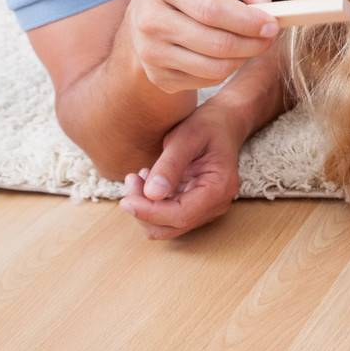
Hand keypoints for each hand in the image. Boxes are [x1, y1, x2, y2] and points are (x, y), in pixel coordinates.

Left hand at [118, 107, 243, 238]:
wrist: (224, 123)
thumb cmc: (207, 126)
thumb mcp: (187, 137)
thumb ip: (169, 165)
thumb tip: (152, 194)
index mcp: (219, 188)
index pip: (181, 215)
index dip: (150, 212)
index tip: (126, 199)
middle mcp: (217, 204)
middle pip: (172, 226)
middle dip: (144, 210)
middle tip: (132, 179)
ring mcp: (208, 209)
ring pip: (166, 227)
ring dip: (145, 209)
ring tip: (139, 178)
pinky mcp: (197, 207)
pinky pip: (168, 218)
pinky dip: (151, 205)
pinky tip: (148, 181)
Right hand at [125, 0, 278, 91]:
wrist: (158, 10)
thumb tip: (264, 2)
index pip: (211, 9)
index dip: (247, 21)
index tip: (272, 25)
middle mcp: (150, 18)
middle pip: (215, 43)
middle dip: (252, 43)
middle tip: (269, 36)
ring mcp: (149, 51)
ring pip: (214, 67)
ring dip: (243, 58)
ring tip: (251, 42)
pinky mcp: (157, 75)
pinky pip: (207, 81)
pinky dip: (227, 69)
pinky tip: (228, 53)